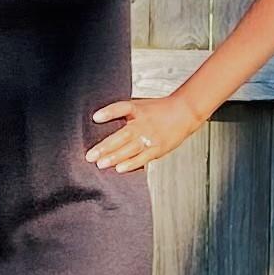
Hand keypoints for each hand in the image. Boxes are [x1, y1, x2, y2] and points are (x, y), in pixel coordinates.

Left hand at [84, 94, 202, 172]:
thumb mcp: (140, 105)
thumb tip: (101, 120)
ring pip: (129, 149)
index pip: (121, 108)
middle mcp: (142, 123)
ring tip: (101, 164)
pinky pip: (142, 158)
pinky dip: (131, 164)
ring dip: (114, 157)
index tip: (95, 117)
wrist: (184, 113)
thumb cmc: (160, 109)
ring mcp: (150, 137)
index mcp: (137, 109)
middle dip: (104, 147)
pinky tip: (120, 169)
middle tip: (90, 155)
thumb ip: (124, 113)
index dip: (108, 112)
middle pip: (121, 135)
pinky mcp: (157, 149)